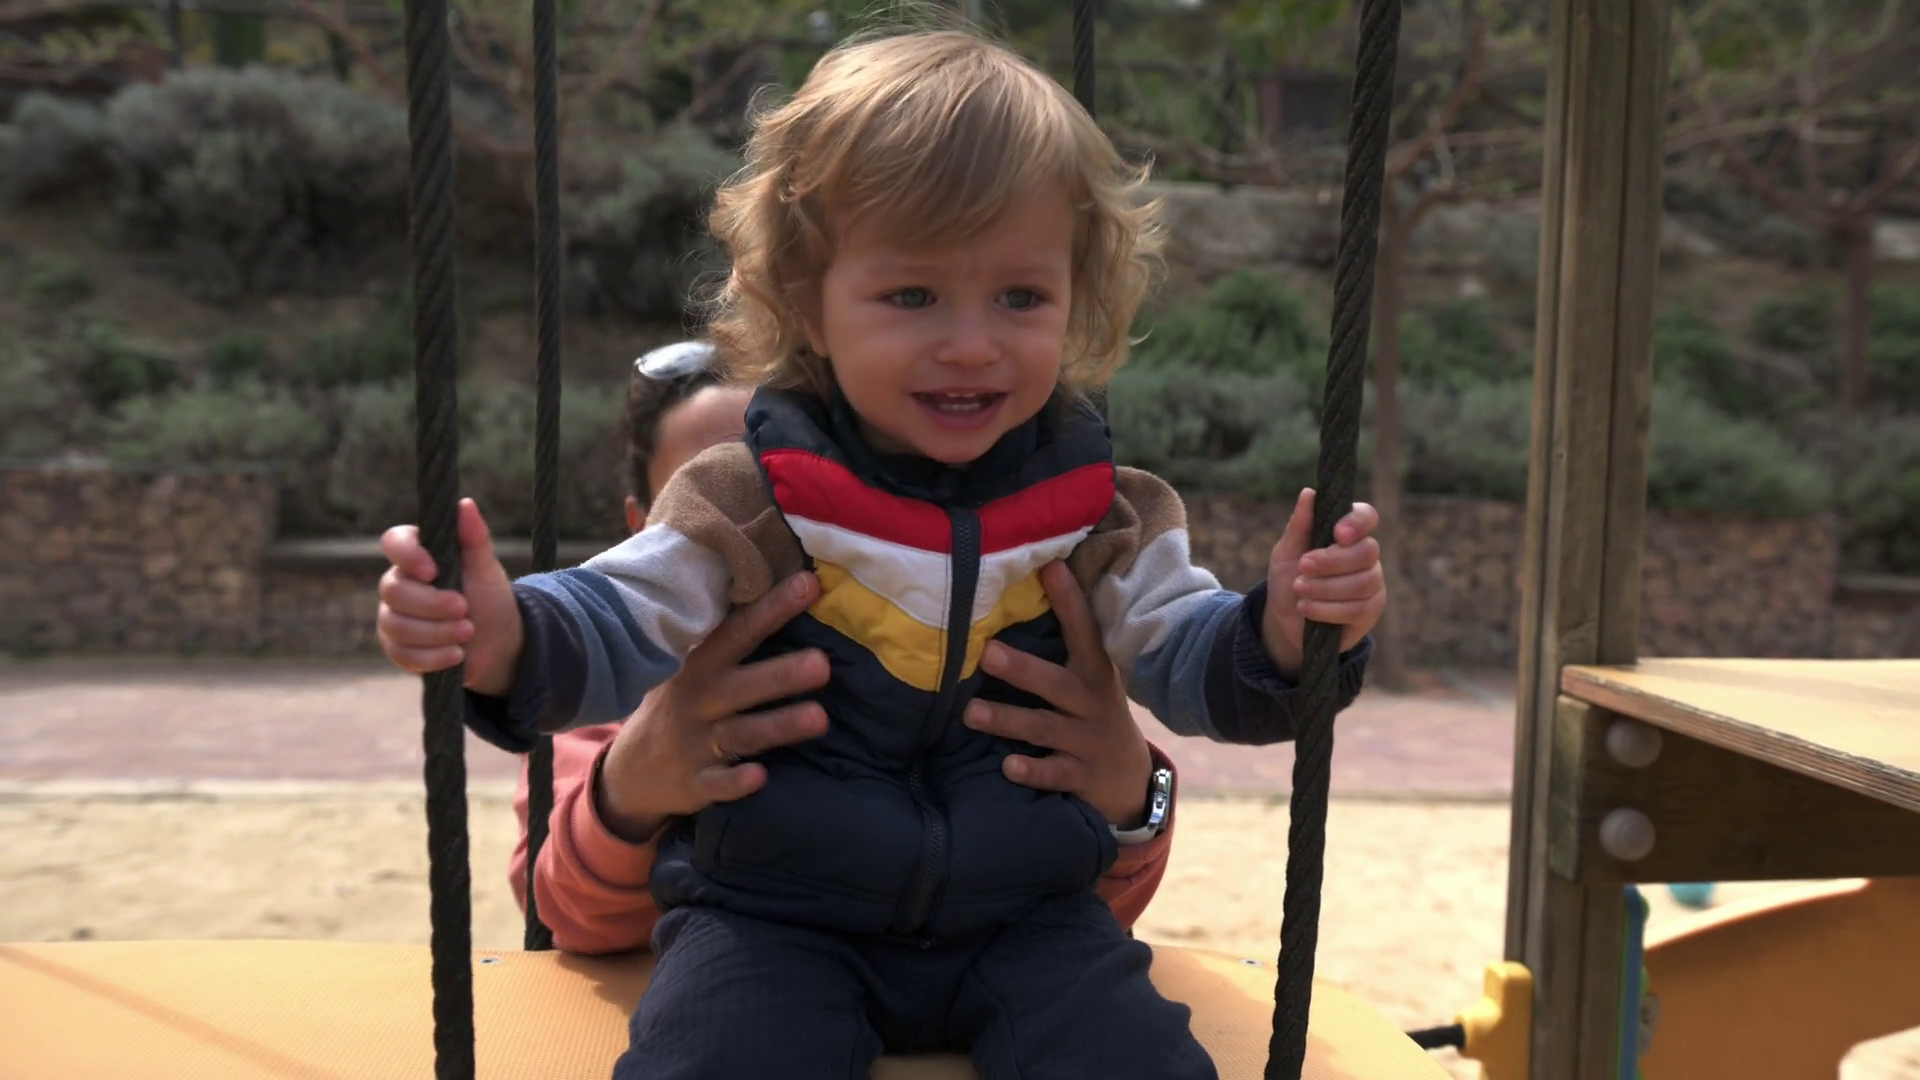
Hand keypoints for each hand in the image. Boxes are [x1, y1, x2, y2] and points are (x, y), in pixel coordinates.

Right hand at [376, 498, 523, 695]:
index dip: (407, 555)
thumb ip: (475, 538)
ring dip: (436, 632)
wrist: (498, 644)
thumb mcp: (487, 569)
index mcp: (419, 555)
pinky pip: (401, 654)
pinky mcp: (397, 648)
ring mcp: (394, 616)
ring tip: (468, 632)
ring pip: (395, 624)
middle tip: (464, 609)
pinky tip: (456, 655)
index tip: (433, 570)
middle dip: (431, 604)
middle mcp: (399, 583)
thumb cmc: (490, 599)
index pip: (393, 542)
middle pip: (392, 590)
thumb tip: (465, 504)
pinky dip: (432, 657)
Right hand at [594, 572, 831, 842]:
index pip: (740, 631)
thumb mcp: (691, 665)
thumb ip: (729, 637)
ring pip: (742, 734)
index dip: (773, 608)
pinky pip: (717, 785)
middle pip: (744, 684)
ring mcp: (695, 743)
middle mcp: (698, 700)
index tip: (809, 585)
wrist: (631, 769)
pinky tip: (760, 777)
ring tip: (820, 718)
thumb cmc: (680, 702)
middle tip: (823, 664)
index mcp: (700, 663)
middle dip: (782, 674)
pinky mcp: (696, 783)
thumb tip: (785, 590)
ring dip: (779, 726)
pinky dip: (736, 783)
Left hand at [961, 561, 1155, 828]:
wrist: (1131, 779)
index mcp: (1094, 671)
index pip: (1083, 630)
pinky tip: (1008, 766)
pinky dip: (1032, 771)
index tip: (1050, 567)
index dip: (1069, 600)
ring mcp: (1088, 740)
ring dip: (1007, 720)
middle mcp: (1092, 702)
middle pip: (1055, 683)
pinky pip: (1055, 774)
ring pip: (1044, 727)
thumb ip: (1067, 644)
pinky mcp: (1082, 777)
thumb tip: (1033, 585)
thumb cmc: (1095, 713)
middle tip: (987, 654)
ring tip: (971, 713)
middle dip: (1022, 668)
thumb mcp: (1092, 678)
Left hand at [1260, 488, 1384, 677]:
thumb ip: (1299, 525)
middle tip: (1303, 566)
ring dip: (1325, 587)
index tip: (1337, 534)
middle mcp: (1366, 557)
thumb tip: (1309, 493)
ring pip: (1362, 582)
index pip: (1367, 517)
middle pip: (1367, 551)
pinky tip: (1306, 609)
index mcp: (1348, 534)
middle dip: (1332, 560)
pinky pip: (1357, 609)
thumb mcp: (1286, 552)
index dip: (1357, 523)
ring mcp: (1372, 585)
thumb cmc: (1289, 579)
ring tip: (1299, 589)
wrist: (1283, 620)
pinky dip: (1327, 609)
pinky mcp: (1369, 613)